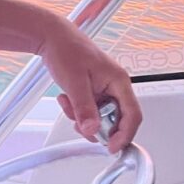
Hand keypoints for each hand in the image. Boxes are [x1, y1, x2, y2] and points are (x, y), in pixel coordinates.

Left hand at [38, 18, 141, 152]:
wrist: (51, 36)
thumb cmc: (66, 49)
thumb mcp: (74, 82)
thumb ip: (84, 108)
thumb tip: (92, 130)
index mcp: (119, 80)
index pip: (132, 115)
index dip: (124, 135)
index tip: (111, 147)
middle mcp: (114, 85)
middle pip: (115, 118)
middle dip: (96, 124)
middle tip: (79, 123)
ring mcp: (103, 87)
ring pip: (100, 116)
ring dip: (83, 116)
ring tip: (68, 103)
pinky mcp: (92, 89)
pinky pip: (90, 109)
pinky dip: (77, 110)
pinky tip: (66, 98)